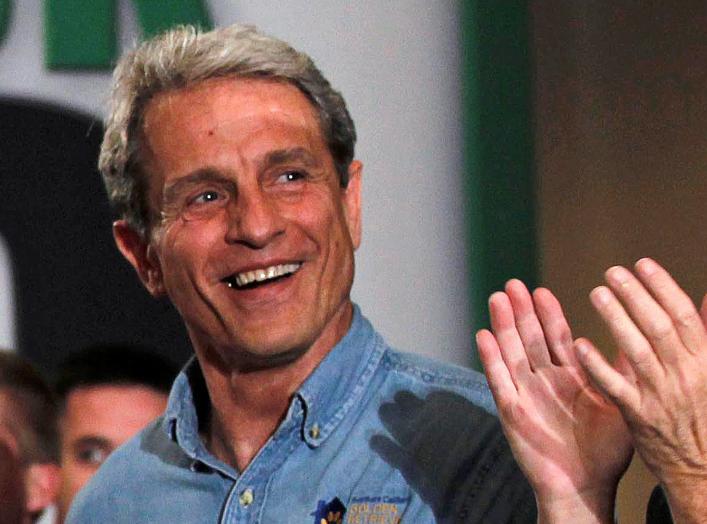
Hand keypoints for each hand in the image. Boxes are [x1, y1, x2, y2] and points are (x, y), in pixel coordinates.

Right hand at [477, 280, 631, 522]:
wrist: (585, 487)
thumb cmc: (606, 452)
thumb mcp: (619, 405)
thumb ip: (620, 374)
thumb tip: (636, 342)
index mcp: (570, 376)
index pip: (557, 337)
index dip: (549, 313)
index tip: (541, 290)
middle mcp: (544, 380)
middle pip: (529, 337)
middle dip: (521, 310)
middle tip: (513, 284)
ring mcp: (525, 393)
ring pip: (511, 352)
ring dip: (503, 325)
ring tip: (497, 298)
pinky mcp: (511, 410)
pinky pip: (499, 380)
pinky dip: (490, 358)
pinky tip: (483, 336)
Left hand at [575, 258, 706, 522]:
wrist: (701, 469)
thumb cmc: (703, 413)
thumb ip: (706, 334)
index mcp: (704, 361)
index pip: (684, 316)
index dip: (663, 287)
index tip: (642, 264)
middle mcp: (684, 374)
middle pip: (658, 327)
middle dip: (636, 296)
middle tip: (612, 272)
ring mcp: (660, 395)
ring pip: (637, 351)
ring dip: (617, 319)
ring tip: (598, 293)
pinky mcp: (638, 416)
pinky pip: (615, 387)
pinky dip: (598, 365)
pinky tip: (579, 344)